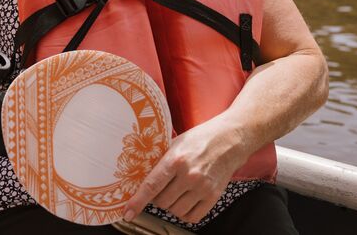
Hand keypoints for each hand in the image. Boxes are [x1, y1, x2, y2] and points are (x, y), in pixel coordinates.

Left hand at [123, 118, 247, 223]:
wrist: (229, 140)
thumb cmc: (201, 139)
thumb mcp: (176, 143)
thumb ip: (161, 160)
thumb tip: (141, 176)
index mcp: (175, 159)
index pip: (151, 186)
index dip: (137, 201)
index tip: (127, 212)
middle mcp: (188, 176)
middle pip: (162, 202)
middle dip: (157, 198)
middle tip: (162, 188)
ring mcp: (202, 188)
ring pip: (175, 211)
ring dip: (171, 206)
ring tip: (175, 192)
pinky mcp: (213, 197)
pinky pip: (192, 217)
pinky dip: (185, 214)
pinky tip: (185, 201)